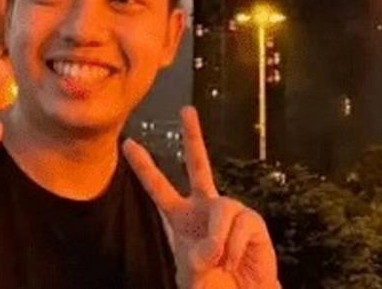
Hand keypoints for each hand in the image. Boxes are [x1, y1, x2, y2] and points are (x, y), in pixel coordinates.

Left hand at [123, 106, 278, 288]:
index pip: (159, 189)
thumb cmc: (213, 286)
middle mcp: (206, 208)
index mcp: (182, 218)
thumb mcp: (192, 276)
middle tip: (186, 109)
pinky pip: (241, 225)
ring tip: (220, 261)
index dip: (144, 167)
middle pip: (198, 164)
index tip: (128, 143)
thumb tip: (210, 245)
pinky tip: (235, 260)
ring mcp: (230, 212)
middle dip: (193, 136)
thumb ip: (195, 261)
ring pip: (223, 209)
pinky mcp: (252, 222)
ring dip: (219, 238)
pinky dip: (235, 248)